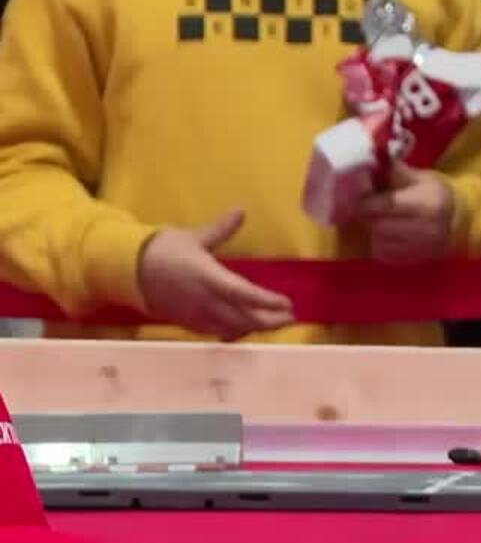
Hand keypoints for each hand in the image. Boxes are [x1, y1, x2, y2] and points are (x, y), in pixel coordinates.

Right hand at [136, 209, 294, 340]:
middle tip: (291, 317)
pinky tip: (247, 329)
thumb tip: (240, 210)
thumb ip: (220, 228)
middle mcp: (205, 299)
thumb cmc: (163, 249)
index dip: (267, 301)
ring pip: (232, 327)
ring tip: (275, 322)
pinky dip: (236, 331)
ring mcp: (197, 314)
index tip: (288, 303)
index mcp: (207, 276)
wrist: (128, 270)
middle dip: (269, 320)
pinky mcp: (189, 323)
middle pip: (243, 317)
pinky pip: (217, 332)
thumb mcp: (193, 237)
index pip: (243, 293)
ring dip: (255, 327)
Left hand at [354, 164, 454, 265]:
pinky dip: (380, 244)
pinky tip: (387, 234)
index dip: (366, 201)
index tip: (357, 196)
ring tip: (379, 220)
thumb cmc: (433, 194)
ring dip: (374, 230)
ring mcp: (421, 249)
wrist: (457, 221)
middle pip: (380, 226)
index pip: (387, 205)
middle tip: (366, 209)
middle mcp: (427, 230)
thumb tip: (371, 161)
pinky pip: (384, 254)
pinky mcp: (414, 260)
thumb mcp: (420, 178)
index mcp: (428, 205)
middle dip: (369, 216)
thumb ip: (395, 172)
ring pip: (379, 241)